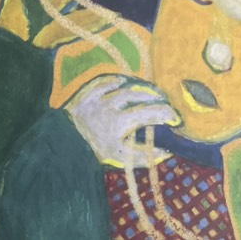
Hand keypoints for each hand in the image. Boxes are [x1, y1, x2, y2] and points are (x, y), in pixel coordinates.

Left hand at [64, 74, 179, 167]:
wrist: (65, 144)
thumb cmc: (96, 151)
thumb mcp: (121, 159)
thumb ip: (145, 156)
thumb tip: (166, 151)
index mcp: (118, 123)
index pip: (148, 113)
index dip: (164, 113)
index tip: (175, 117)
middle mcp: (108, 106)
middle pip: (136, 95)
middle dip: (154, 97)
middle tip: (165, 101)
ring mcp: (96, 97)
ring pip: (121, 86)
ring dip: (138, 87)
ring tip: (150, 91)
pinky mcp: (85, 93)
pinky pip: (103, 81)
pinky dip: (115, 80)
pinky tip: (124, 82)